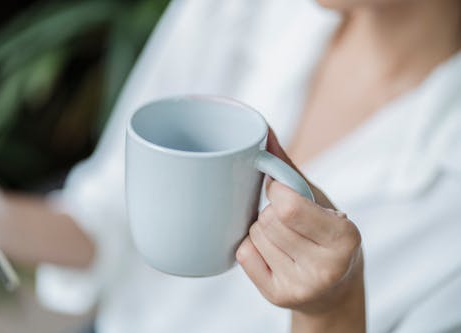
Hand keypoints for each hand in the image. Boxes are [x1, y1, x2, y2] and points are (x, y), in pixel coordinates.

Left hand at [237, 131, 364, 330]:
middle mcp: (327, 268)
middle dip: (270, 212)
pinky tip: (272, 253)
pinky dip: (251, 247)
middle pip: (268, 221)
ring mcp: (302, 287)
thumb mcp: (317, 199)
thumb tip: (261, 129)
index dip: (277, 192)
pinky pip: (244, 255)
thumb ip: (287, 167)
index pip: (288, 207)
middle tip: (288, 221)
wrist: (334, 288)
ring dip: (261, 229)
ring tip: (284, 238)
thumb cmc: (325, 233)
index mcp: (345, 238)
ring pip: (254, 236)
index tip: (282, 192)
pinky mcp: (279, 297)